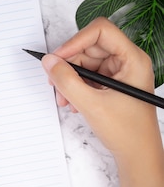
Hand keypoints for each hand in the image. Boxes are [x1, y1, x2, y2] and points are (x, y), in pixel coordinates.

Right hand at [41, 17, 158, 162]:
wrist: (137, 154)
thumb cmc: (127, 131)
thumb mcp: (91, 104)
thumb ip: (66, 80)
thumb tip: (49, 62)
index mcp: (132, 59)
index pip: (100, 32)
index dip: (76, 41)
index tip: (59, 57)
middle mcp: (126, 61)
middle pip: (88, 47)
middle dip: (69, 65)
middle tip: (55, 82)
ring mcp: (118, 72)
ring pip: (84, 63)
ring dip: (69, 79)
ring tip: (65, 99)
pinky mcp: (110, 83)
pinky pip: (86, 76)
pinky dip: (75, 87)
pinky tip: (73, 102)